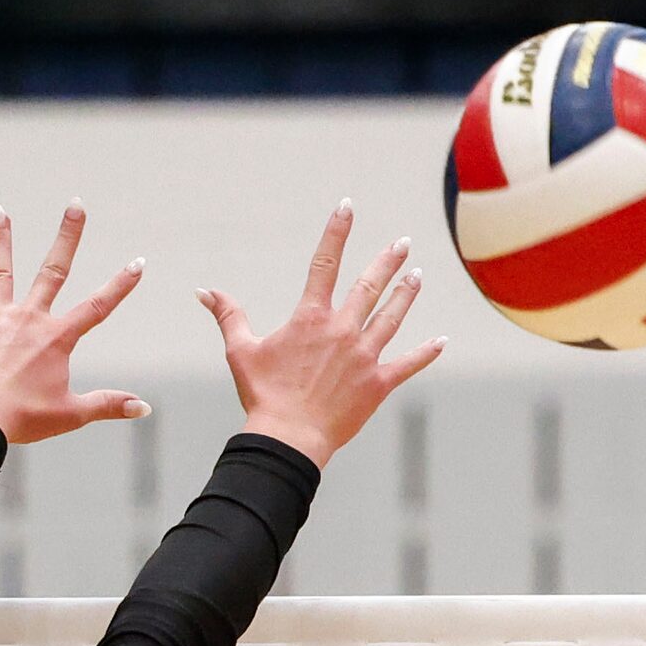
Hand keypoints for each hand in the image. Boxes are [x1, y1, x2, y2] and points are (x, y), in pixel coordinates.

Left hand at [0, 203, 148, 442]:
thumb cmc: (24, 418)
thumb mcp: (72, 413)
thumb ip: (109, 404)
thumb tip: (144, 407)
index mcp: (56, 338)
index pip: (97, 306)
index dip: (121, 285)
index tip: (138, 262)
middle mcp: (28, 318)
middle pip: (53, 270)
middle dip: (67, 236)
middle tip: (76, 205)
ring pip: (0, 272)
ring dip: (0, 240)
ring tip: (0, 212)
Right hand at [199, 201, 445, 468]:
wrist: (289, 438)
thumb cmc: (263, 395)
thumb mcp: (241, 351)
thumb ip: (229, 315)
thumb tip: (204, 291)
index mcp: (311, 318)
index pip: (324, 264)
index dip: (336, 232)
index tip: (347, 207)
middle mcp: (342, 331)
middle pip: (369, 286)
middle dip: (387, 262)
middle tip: (403, 243)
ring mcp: (364, 357)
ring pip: (391, 317)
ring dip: (406, 295)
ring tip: (418, 275)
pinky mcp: (378, 384)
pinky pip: (407, 364)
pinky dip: (426, 353)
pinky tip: (441, 341)